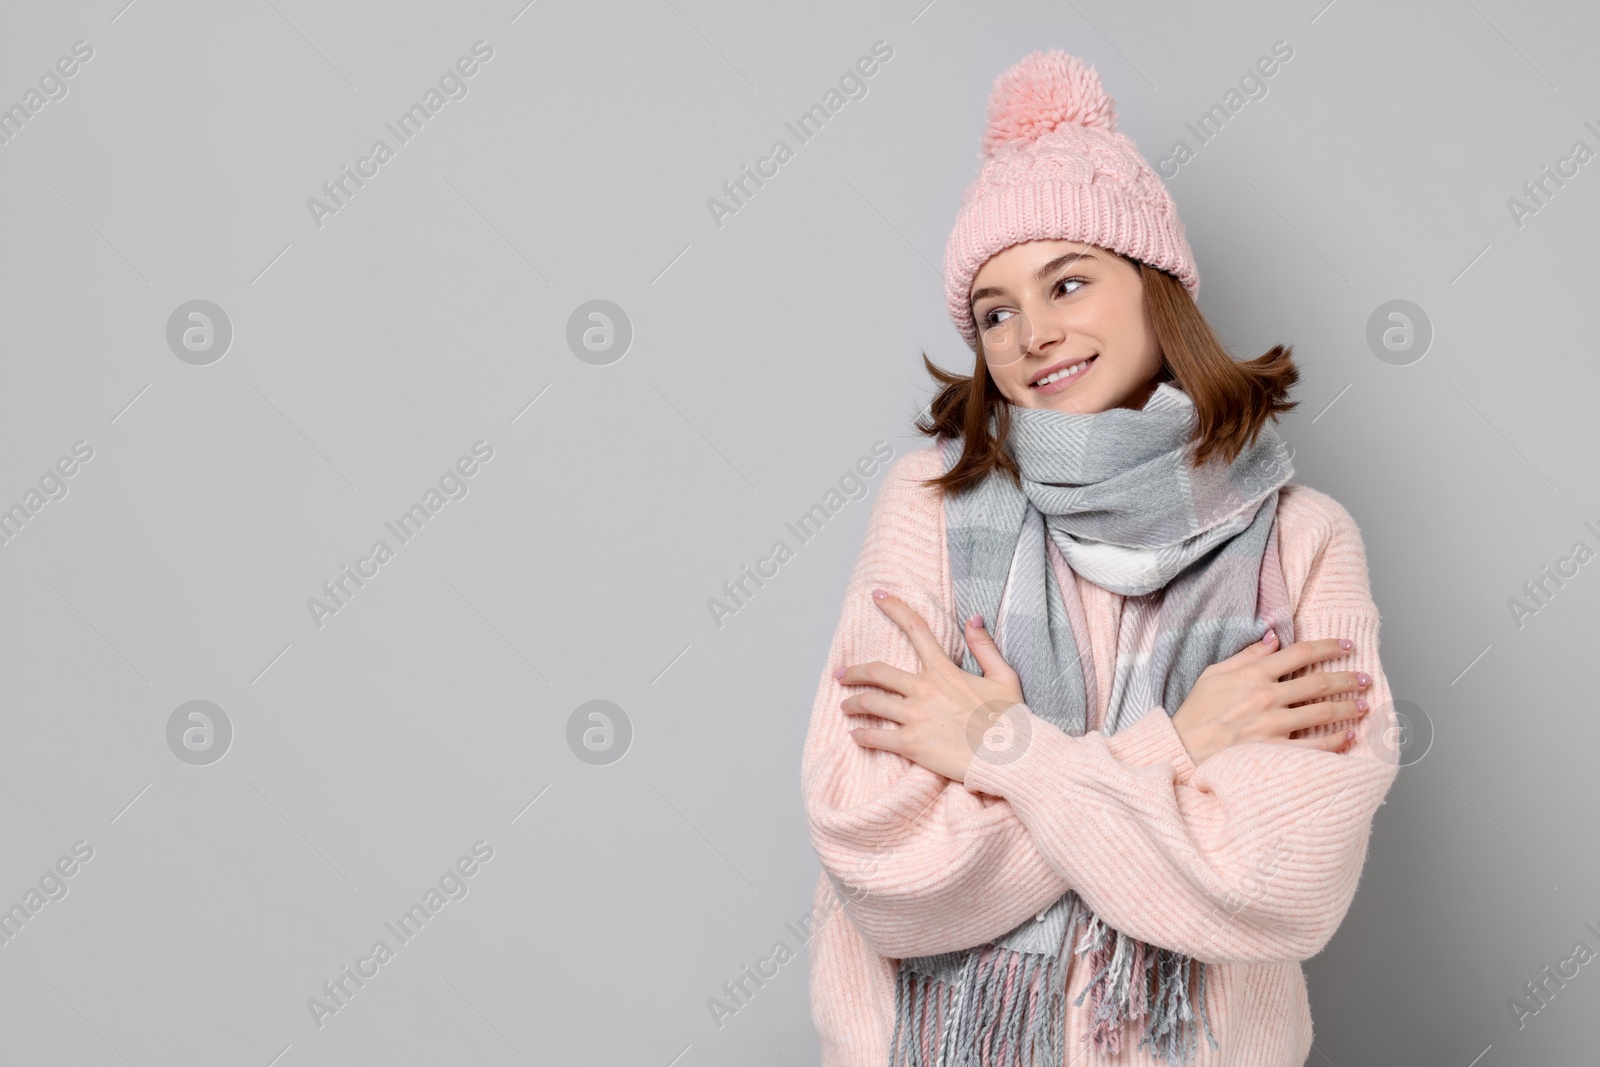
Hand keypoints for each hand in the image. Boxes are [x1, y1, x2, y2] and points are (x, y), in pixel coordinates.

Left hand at [837, 588, 1024, 782]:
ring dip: (852, 703)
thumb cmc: (1010, 719)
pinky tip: (856, 736)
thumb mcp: (1004, 676)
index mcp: (944, 670)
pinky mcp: (911, 744)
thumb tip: (973, 618)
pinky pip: (875, 737)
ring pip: (870, 702)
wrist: (1010, 756)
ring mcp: (915, 716)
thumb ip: (985, 646)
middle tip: (841, 674)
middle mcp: (924, 689)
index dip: (894, 608)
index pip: (916, 629)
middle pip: (877, 672)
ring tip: (845, 706)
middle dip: (853, 671)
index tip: (877, 596)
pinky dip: (861, 736)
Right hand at [1170, 630, 1371, 765]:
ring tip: (1363, 705)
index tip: (1347, 646)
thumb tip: (1274, 638)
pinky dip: (1336, 741)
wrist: (1181, 748)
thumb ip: (1247, 655)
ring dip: (1349, 708)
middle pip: (1319, 683)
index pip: (1300, 653)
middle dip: (1348, 678)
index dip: (1329, 646)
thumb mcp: (1215, 674)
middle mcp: (1266, 697)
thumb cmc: (1196, 712)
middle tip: (1365, 678)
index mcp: (1253, 674)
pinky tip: (1349, 736)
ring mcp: (1272, 725)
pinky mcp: (1274, 751)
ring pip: (1323, 713)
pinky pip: (1315, 746)